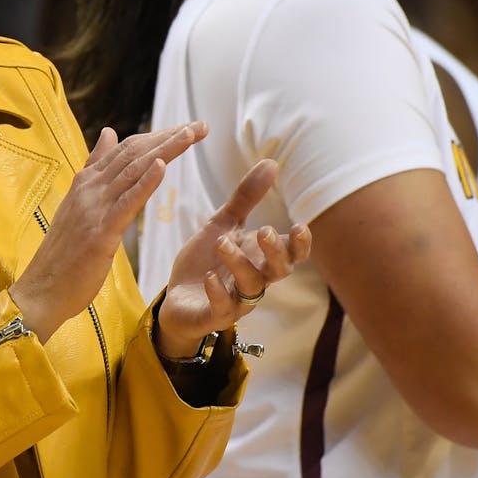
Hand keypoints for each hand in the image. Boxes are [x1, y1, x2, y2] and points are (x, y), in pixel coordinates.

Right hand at [10, 122, 206, 341]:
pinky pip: (126, 203)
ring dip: (165, 150)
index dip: (157, 136)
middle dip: (169, 137)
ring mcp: (93, 208)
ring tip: (192, 134)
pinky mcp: (100, 233)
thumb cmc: (63, 254)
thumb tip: (108, 132)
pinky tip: (163, 167)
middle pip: (133, 153)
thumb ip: (95, 169)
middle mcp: (88, 189)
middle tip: (201, 125)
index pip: (125, 149)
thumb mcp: (79, 204)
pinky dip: (145, 183)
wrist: (42, 289)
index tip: (186, 128)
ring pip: (133, 171)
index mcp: (85, 182)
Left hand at [154, 158, 312, 357]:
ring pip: (251, 287)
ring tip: (223, 243)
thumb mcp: (223, 224)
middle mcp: (254, 281)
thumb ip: (246, 197)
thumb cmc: (206, 260)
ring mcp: (236, 301)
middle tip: (263, 231)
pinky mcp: (212, 315)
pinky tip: (210, 277)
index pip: (293, 255)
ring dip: (240, 264)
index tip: (299, 226)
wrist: (177, 297)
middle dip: (275, 252)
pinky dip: (218, 292)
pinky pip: (222, 309)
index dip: (301, 245)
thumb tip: (272, 162)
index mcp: (260, 259)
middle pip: (278, 271)